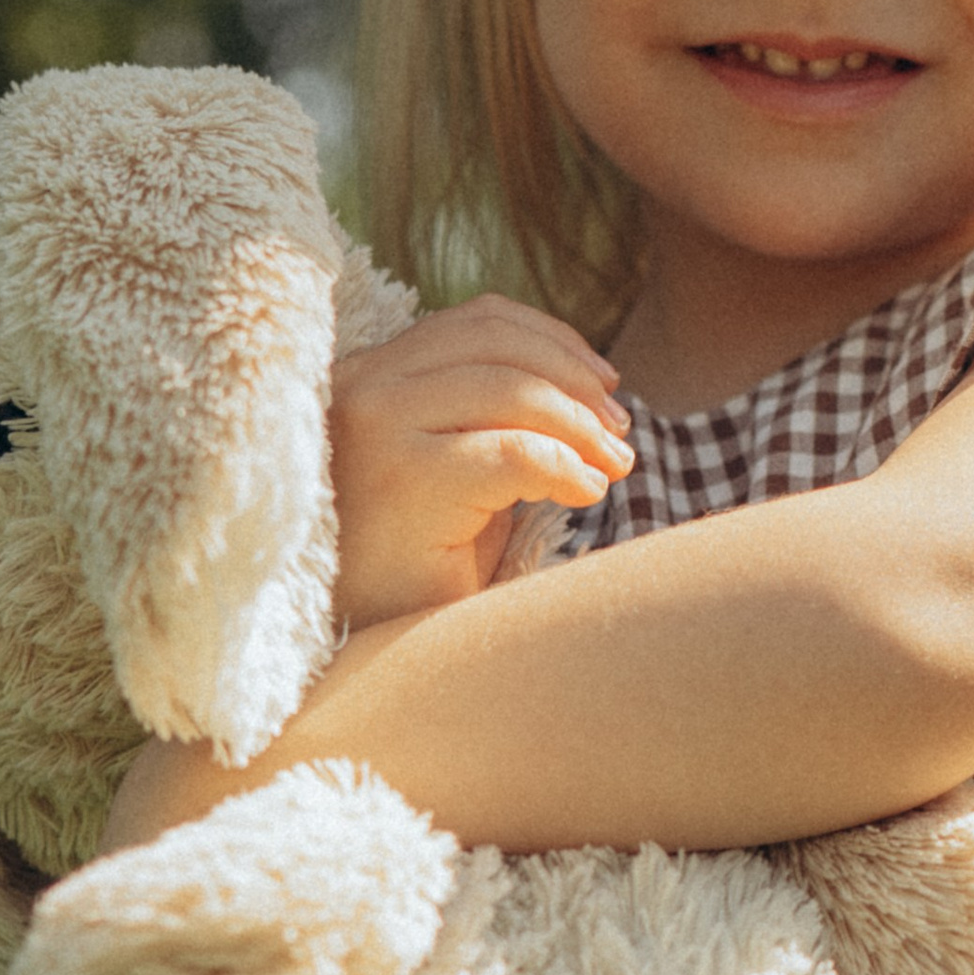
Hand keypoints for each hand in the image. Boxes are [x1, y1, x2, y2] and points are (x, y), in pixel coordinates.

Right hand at [328, 297, 633, 628]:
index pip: (476, 322)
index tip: (603, 385)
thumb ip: (492, 415)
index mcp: (371, 375)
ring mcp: (376, 426)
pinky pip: (511, 452)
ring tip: (613, 464)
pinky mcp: (401, 477)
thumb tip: (589, 389)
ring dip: (579, 424)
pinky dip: (563, 466)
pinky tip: (587, 492)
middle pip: (497, 344)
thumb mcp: (452, 470)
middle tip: (619, 432)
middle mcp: (363, 386)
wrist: (354, 652)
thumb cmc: (406, 565)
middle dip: (576, 381)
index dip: (553, 343)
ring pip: (509, 389)